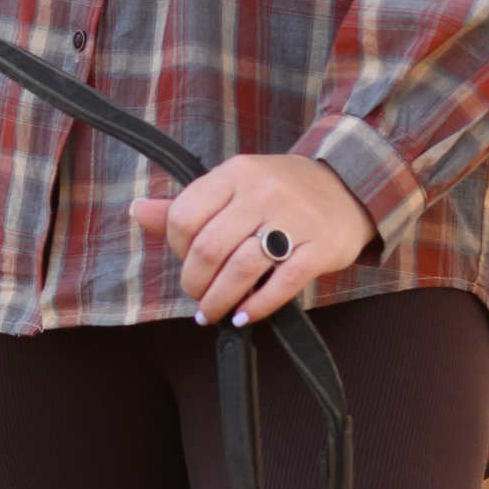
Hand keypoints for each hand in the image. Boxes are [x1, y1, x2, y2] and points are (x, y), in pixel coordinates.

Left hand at [129, 151, 374, 325]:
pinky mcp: (321, 246)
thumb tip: (137, 211)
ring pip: (241, 268)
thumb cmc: (281, 191)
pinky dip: (258, 306)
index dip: (176, 249)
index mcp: (235, 173)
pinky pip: (283, 283)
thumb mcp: (234, 186)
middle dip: (195, 282)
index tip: (186, 261)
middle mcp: (263, 191)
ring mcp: (295, 218)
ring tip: (213, 313)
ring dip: (220, 300)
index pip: (184, 216)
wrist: (351, 185)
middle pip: (209, 248)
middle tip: (198, 296)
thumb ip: (188, 204)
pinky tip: (245, 315)